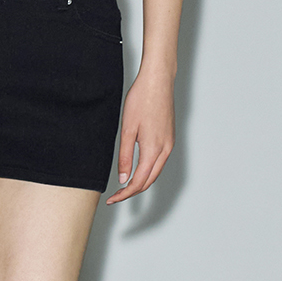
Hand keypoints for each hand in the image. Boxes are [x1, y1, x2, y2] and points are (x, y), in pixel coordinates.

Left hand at [106, 69, 174, 203]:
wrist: (158, 81)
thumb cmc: (141, 100)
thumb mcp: (127, 130)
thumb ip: (125, 157)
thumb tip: (123, 179)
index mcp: (153, 150)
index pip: (139, 182)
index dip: (124, 194)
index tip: (112, 199)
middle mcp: (165, 150)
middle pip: (149, 181)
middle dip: (132, 191)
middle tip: (115, 195)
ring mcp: (169, 144)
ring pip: (155, 172)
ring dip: (141, 182)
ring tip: (124, 185)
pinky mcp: (169, 138)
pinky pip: (159, 161)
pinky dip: (148, 171)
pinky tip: (137, 169)